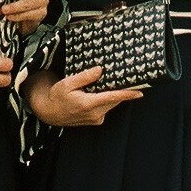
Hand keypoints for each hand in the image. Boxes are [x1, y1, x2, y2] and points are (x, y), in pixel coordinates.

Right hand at [25, 65, 143, 126]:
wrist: (49, 113)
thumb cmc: (56, 97)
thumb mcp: (67, 83)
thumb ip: (85, 77)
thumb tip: (100, 70)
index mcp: (88, 104)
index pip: (113, 98)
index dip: (128, 94)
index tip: (140, 91)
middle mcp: (95, 114)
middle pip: (114, 100)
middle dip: (122, 91)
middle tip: (130, 79)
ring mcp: (96, 119)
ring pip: (111, 104)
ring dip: (115, 95)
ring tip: (118, 83)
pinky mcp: (96, 120)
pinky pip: (107, 108)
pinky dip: (108, 100)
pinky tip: (105, 91)